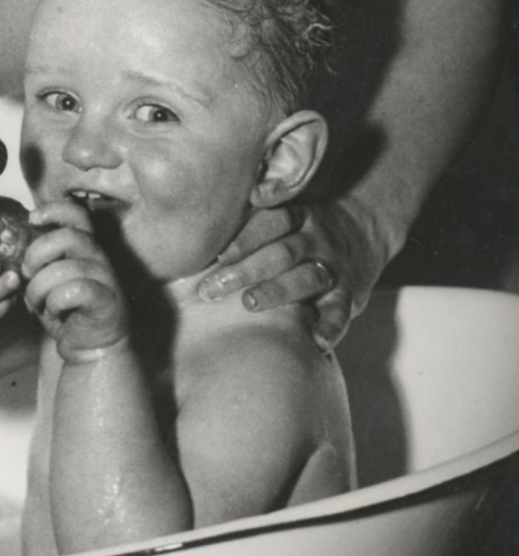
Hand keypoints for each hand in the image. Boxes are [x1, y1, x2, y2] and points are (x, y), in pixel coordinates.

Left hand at [22, 199, 128, 360]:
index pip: (77, 213)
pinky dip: (55, 303)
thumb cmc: (66, 312)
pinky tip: (54, 312)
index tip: (32, 219)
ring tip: (36, 303)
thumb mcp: (48, 280)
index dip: (53, 210)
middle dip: (37, 254)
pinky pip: (74, 291)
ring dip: (39, 287)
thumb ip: (39, 260)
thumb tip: (13, 246)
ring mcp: (106, 279)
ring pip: (65, 268)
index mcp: (85, 247)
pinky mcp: (107, 302)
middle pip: (67, 236)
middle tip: (28, 274)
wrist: (92, 348)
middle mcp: (99, 257)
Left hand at [196, 200, 380, 350]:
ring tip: (249, 303)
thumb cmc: (300, 229)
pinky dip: (331, 326)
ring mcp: (333, 266)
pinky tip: (316, 341)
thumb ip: (249, 220)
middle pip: (282, 252)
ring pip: (307, 276)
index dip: (243, 238)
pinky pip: (341, 311)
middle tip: (211, 288)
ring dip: (278, 290)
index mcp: (296, 216)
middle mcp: (315, 239)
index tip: (217, 255)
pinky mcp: (349, 294)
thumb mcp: (284, 213)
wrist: (363, 231)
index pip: (270, 222)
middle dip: (246, 269)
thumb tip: (191, 228)